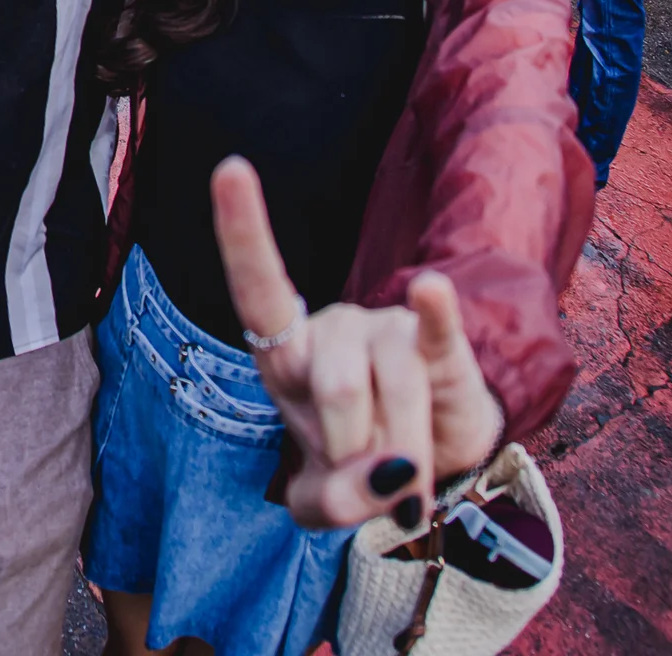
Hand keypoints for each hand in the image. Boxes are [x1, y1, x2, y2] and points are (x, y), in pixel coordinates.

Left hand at [212, 158, 503, 529]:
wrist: (432, 470)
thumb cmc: (357, 465)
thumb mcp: (328, 501)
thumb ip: (334, 503)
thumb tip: (381, 479)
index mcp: (287, 356)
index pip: (258, 289)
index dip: (243, 232)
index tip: (230, 167)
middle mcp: (333, 330)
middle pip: (333, 386)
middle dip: (355, 452)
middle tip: (371, 484)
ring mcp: (387, 330)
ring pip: (392, 387)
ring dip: (404, 454)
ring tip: (410, 479)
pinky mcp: (441, 346)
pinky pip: (437, 331)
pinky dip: (437, 315)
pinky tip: (430, 288)